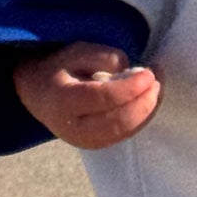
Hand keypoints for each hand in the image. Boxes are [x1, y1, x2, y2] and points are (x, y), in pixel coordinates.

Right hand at [13, 41, 161, 149]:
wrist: (39, 93)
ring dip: (147, 110)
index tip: (149, 73)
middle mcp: (71, 128)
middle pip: (117, 122)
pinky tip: (149, 99)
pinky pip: (125, 134)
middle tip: (156, 80)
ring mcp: (84, 141)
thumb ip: (104, 58)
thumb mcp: (77, 51)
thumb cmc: (60, 68)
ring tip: (157, 87)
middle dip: (144, 103)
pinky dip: (142, 117)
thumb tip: (132, 73)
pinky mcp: (97, 144)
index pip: (102, 98)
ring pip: (125, 132)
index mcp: (62, 101)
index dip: (130, 88)